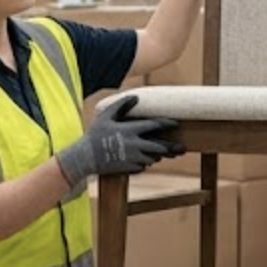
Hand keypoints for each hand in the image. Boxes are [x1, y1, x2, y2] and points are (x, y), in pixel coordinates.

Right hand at [56, 96, 184, 185]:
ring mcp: (132, 158)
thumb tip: (136, 98)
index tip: (176, 124)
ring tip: (163, 154)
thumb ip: (121, 106)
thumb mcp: (106, 116)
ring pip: (153, 158)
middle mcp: (134, 145)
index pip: (154, 125)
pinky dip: (146, 163)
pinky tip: (145, 160)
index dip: (166, 124)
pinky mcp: (129, 169)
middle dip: (171, 147)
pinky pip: (143, 167)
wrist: (85, 157)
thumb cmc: (94, 135)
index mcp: (130, 130)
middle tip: (181, 147)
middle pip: (159, 147)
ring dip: (158, 156)